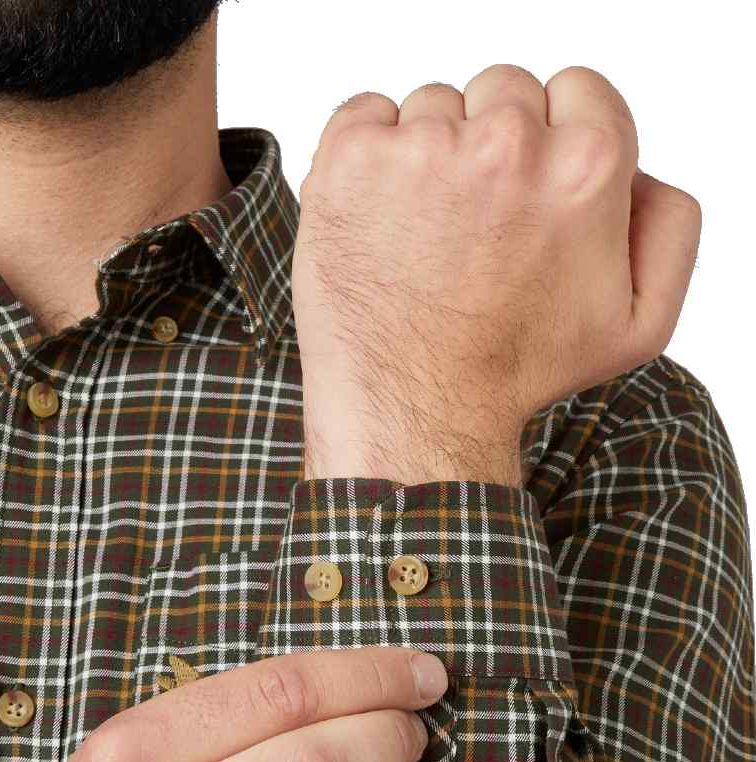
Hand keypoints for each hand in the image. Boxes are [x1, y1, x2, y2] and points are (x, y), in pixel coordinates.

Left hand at [292, 63, 701, 485]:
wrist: (415, 411)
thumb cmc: (519, 372)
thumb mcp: (639, 323)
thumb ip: (669, 225)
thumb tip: (637, 170)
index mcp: (587, 166)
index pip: (576, 91)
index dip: (553, 143)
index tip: (527, 198)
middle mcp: (507, 144)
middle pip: (504, 93)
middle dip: (494, 149)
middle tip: (476, 232)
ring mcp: (422, 149)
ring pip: (434, 109)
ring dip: (430, 159)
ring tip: (425, 243)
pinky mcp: (351, 160)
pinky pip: (366, 115)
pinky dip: (370, 158)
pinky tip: (381, 223)